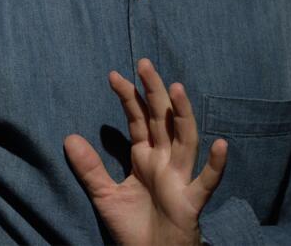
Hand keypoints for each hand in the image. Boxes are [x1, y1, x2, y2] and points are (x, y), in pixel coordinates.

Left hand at [64, 58, 227, 245]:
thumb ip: (89, 168)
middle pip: (162, 120)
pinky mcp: (191, 201)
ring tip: (177, 89)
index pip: (138, 120)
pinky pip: (206, 182)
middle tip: (145, 63)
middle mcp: (165, 162)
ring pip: (185, 140)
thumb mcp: (105, 196)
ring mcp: (180, 179)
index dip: (128, 98)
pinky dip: (215, 165)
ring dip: (182, 115)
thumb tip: (69, 137)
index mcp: (146, 157)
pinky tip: (221, 145)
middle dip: (154, 92)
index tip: (114, 75)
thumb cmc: (134, 227)